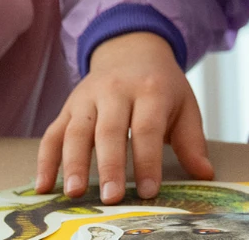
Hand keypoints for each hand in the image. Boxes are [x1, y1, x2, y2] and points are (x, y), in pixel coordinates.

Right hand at [36, 31, 213, 202]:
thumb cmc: (161, 87)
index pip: (147, 128)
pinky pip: (52, 134)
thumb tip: (205, 174)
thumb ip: (192, 141)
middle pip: (109, 130)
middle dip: (110, 166)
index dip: (148, 160)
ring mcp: (87, 98)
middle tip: (111, 198)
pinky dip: (45, 160)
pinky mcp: (67, 108)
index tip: (149, 191)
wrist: (132, 51)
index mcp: (150, 90)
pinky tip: (43, 186)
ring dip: (73, 164)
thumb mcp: (184, 106)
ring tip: (75, 193)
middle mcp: (116, 91)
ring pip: (76, 132)